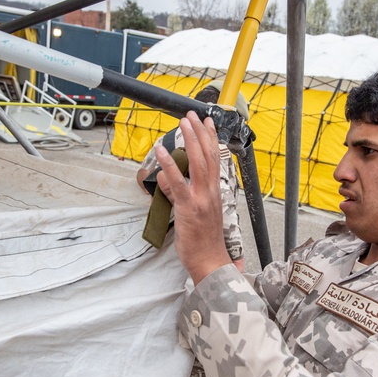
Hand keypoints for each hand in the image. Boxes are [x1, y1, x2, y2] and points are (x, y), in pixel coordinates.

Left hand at [155, 111, 232, 283]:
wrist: (211, 262)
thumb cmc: (204, 241)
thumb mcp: (193, 213)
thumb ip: (178, 194)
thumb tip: (165, 179)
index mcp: (215, 192)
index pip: (215, 159)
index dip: (211, 139)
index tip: (207, 123)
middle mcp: (211, 192)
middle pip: (208, 155)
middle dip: (200, 132)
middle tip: (191, 115)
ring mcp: (201, 199)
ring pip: (197, 163)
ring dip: (189, 140)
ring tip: (182, 123)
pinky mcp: (188, 208)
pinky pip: (178, 183)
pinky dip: (170, 165)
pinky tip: (162, 151)